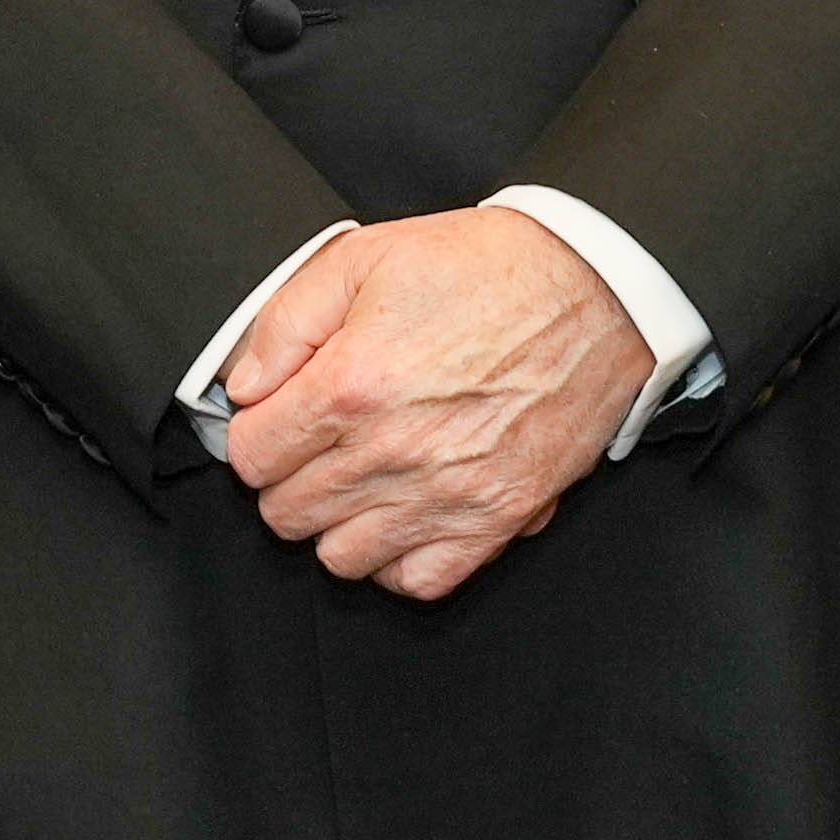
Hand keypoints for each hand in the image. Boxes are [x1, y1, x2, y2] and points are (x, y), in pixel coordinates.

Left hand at [214, 206, 656, 602]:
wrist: (594, 290)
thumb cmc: (485, 270)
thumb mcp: (365, 257)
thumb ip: (286, 323)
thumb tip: (244, 386)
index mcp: (350, 387)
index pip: (250, 457)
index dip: (258, 434)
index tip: (280, 418)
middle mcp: (391, 454)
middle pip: (286, 515)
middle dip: (290, 478)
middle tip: (319, 443)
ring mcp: (445, 495)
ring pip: (340, 559)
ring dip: (338, 522)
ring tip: (361, 478)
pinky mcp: (495, 520)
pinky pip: (417, 582)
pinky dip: (400, 559)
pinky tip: (404, 513)